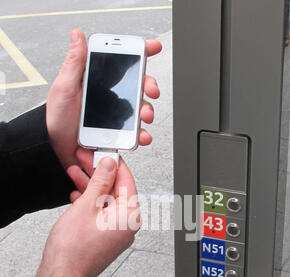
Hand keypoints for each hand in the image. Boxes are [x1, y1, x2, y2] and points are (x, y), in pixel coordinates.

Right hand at [35, 157, 139, 276]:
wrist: (62, 275)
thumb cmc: (73, 249)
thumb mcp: (86, 205)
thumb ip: (100, 182)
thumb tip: (109, 165)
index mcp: (129, 216)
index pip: (126, 181)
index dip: (113, 163)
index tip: (104, 153)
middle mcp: (127, 226)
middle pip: (116, 191)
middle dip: (98, 174)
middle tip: (85, 160)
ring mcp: (117, 234)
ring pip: (106, 202)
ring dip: (91, 187)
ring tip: (75, 173)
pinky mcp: (105, 239)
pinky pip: (101, 215)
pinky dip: (90, 204)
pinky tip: (76, 195)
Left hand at [47, 29, 161, 169]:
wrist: (56, 147)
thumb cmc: (56, 118)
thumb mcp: (64, 87)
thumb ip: (74, 62)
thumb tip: (77, 35)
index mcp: (97, 80)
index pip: (121, 61)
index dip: (139, 52)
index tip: (153, 47)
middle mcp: (109, 95)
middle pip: (138, 84)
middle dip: (149, 85)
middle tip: (151, 90)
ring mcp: (115, 114)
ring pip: (140, 108)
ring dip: (147, 111)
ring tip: (144, 117)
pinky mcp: (117, 132)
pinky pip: (134, 132)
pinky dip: (141, 134)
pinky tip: (141, 136)